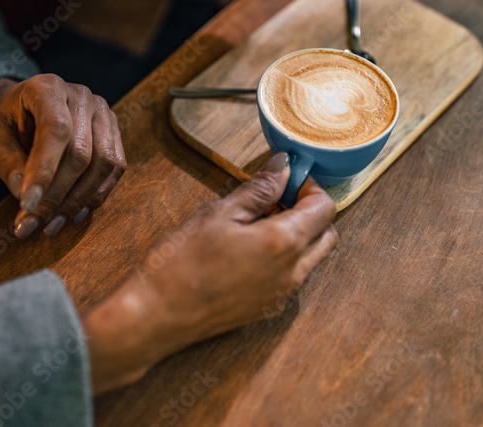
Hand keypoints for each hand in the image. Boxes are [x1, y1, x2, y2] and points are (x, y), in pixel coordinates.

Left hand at [0, 76, 125, 238]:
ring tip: (53, 225)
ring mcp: (103, 113)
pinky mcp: (113, 131)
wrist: (25, 106)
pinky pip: (115, 167)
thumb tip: (25, 196)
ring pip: (103, 163)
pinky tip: (74, 213)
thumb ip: (5, 162)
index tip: (28, 204)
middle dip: (56, 194)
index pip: (55, 129)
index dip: (44, 170)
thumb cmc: (7, 120)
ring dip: (78, 200)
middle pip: (80, 152)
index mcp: (48, 88)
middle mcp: (82, 96)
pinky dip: (96, 195)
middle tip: (33, 224)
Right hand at [81, 153, 337, 392]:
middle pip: (326, 234)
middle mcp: (293, 273)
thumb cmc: (182, 261)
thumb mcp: (220, 213)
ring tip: (256, 222)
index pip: (325, 208)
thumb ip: (260, 189)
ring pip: (311, 257)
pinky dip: (284, 258)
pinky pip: (292, 278)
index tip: (286, 178)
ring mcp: (282, 295)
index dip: (309, 187)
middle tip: (275, 197)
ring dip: (298, 235)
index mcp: (284, 243)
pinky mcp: (267, 309)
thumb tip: (285, 166)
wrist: (156, 315)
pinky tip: (247, 250)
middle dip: (309, 211)